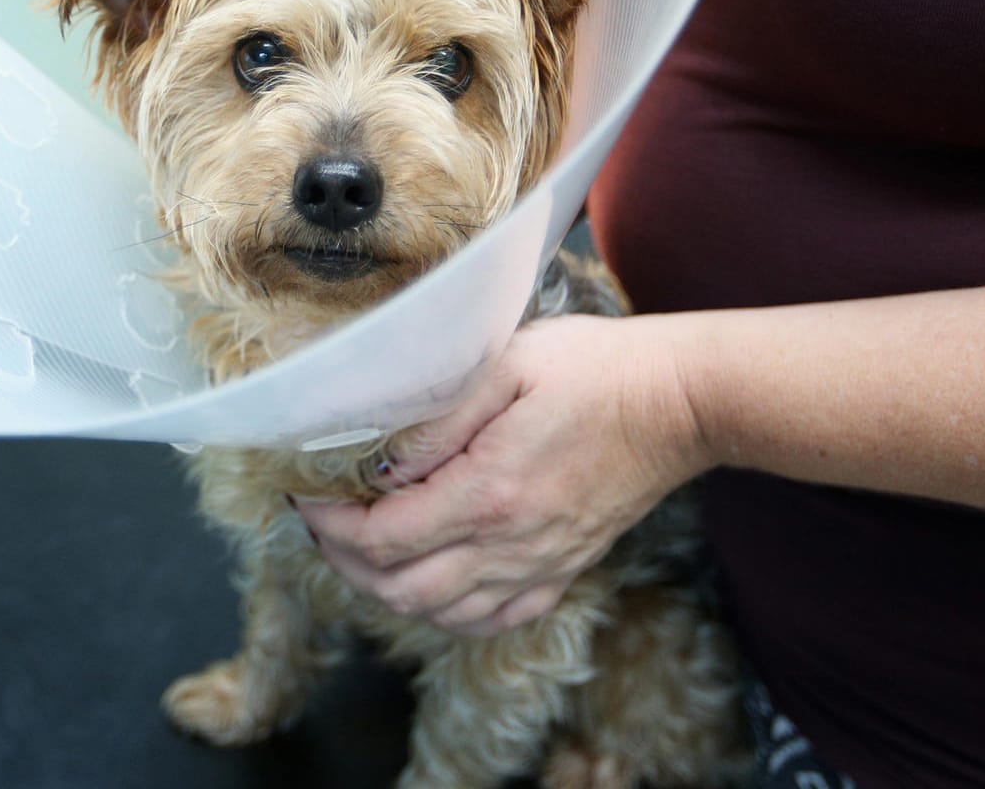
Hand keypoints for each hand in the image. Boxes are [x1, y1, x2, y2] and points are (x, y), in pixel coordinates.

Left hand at [295, 314, 713, 636]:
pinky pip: (492, 620)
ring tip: (363, 544)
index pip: (379, 539)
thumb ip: (434, 419)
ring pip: (439, 614)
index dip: (328, 523)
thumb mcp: (503, 365)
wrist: (680, 402)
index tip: (304, 492)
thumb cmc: (594, 370)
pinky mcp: (563, 570)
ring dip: (386, 588)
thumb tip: (378, 464)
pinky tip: (430, 576)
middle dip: (342, 560)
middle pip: (396, 590)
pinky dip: (446, 610)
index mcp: (488, 495)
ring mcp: (539, 566)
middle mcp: (510, 546)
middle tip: (323, 518)